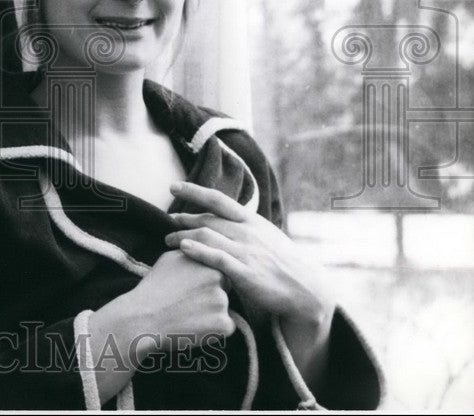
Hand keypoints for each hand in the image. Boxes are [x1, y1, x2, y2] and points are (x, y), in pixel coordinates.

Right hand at [95, 250, 234, 362]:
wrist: (143, 317)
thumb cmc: (153, 288)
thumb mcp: (169, 259)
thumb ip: (191, 253)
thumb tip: (199, 250)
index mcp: (209, 263)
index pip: (219, 273)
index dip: (205, 283)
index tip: (190, 290)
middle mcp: (220, 280)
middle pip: (224, 291)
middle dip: (212, 297)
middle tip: (189, 304)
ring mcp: (223, 303)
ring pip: (224, 310)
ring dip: (211, 314)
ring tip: (187, 316)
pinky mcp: (223, 325)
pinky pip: (225, 328)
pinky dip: (214, 331)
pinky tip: (194, 328)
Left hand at [165, 181, 334, 328]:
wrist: (306, 289)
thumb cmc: (282, 262)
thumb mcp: (265, 235)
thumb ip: (243, 225)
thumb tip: (222, 216)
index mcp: (251, 221)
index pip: (218, 199)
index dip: (194, 190)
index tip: (173, 186)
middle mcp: (247, 232)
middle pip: (207, 219)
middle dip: (183, 218)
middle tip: (167, 221)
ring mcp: (246, 252)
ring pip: (207, 236)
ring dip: (183, 235)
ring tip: (168, 239)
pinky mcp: (246, 273)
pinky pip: (217, 258)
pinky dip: (197, 250)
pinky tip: (183, 248)